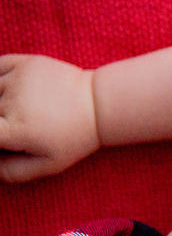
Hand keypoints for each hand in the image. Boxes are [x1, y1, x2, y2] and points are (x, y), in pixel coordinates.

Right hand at [0, 54, 99, 182]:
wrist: (99, 105)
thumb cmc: (74, 139)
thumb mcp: (49, 164)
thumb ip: (13, 172)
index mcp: (16, 131)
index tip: (4, 135)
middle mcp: (12, 103)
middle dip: (0, 120)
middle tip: (18, 125)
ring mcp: (17, 80)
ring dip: (0, 102)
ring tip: (24, 110)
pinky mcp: (24, 63)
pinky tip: (13, 90)